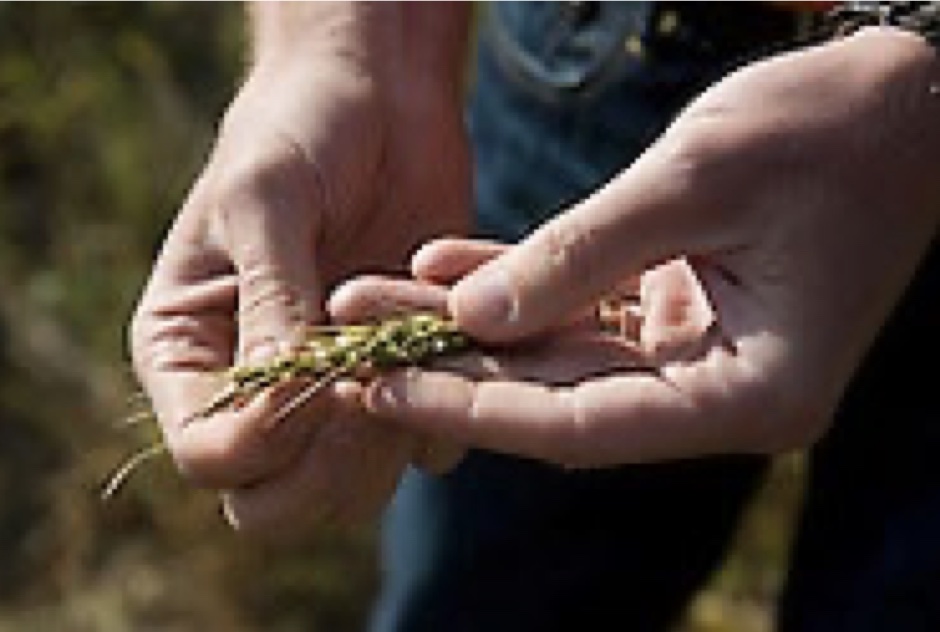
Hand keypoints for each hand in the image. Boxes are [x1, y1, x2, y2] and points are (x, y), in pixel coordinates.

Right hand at [129, 5, 470, 536]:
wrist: (377, 101)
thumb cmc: (298, 132)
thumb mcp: (265, 202)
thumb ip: (270, 303)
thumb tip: (284, 399)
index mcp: (190, 355)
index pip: (208, 457)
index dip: (264, 441)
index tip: (321, 378)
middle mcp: (256, 392)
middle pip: (273, 505)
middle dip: (323, 471)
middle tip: (370, 394)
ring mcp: (332, 396)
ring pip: (353, 492)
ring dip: (390, 439)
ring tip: (412, 350)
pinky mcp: (402, 381)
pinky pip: (425, 448)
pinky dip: (445, 415)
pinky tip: (452, 342)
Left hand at [356, 28, 939, 467]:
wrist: (906, 95)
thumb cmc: (828, 129)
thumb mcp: (693, 183)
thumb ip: (577, 257)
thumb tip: (469, 322)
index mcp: (749, 393)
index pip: (583, 424)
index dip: (474, 409)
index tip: (380, 391)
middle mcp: (722, 391)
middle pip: (559, 395)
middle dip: (450, 367)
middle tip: (349, 348)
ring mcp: (703, 354)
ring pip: (559, 352)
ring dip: (468, 325)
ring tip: (372, 300)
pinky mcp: (685, 310)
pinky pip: (584, 308)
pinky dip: (519, 287)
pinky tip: (441, 269)